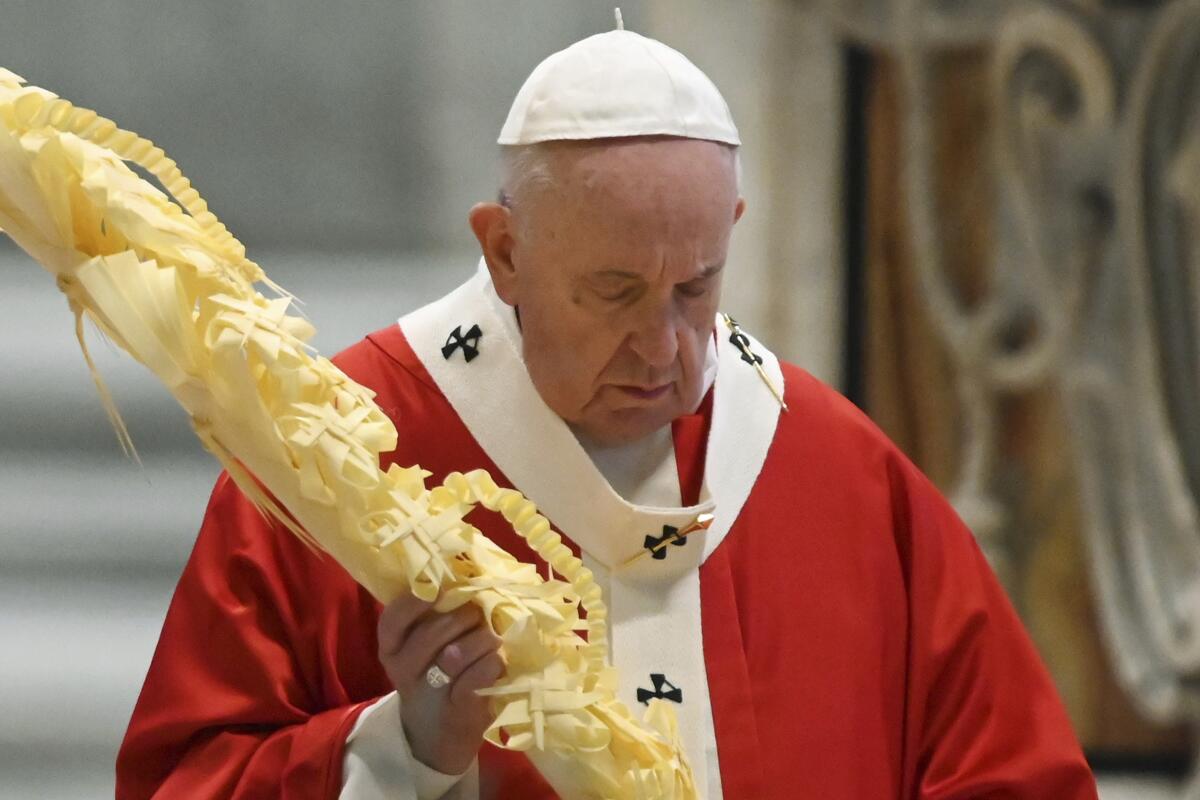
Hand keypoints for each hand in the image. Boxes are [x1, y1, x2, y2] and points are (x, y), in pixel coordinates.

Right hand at [376, 593, 504, 774]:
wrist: (440, 731)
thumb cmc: (436, 670)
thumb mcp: (424, 643)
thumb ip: (437, 613)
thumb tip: (467, 578)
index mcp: (392, 647)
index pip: (393, 620)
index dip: (414, 602)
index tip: (438, 590)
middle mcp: (403, 670)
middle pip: (432, 633)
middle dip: (465, 616)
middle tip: (480, 613)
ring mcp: (429, 693)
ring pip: (456, 653)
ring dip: (483, 639)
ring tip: (493, 638)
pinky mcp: (457, 712)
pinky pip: (477, 677)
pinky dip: (492, 664)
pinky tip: (496, 662)